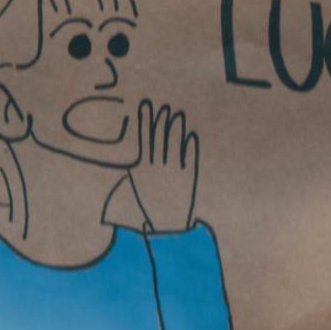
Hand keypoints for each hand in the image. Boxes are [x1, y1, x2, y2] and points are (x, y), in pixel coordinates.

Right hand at [127, 99, 199, 233]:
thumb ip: (139, 163)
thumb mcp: (138, 182)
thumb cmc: (150, 200)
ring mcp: (173, 172)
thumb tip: (140, 144)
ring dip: (176, 130)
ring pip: (174, 146)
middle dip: (161, 121)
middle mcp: (157, 168)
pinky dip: (190, 148)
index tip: (146, 106)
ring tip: (177, 116)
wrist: (167, 223)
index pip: (144, 139)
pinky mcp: (189, 178)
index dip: (145, 121)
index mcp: (143, 168)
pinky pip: (189, 159)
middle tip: (164, 107)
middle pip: (159, 139)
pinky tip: (191, 136)